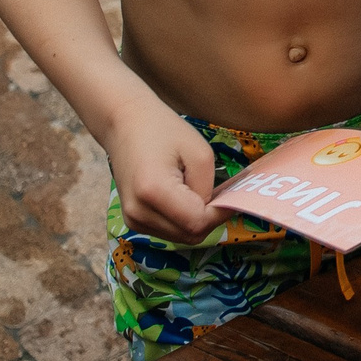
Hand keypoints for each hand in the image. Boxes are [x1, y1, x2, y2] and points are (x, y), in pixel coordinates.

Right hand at [102, 93, 223, 242]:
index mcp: (153, 191)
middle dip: (211, 220)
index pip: (197, 222)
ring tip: (201, 193)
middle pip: (190, 235)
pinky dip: (183, 221)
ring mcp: (133, 219)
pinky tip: (186, 198)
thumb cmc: (163, 130)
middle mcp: (138, 212)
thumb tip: (215, 210)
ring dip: (197, 222)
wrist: (125, 124)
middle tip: (221, 196)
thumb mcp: (199, 153)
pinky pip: (169, 231)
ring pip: (181, 237)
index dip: (220, 214)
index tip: (234, 198)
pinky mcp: (133, 221)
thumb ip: (208, 187)